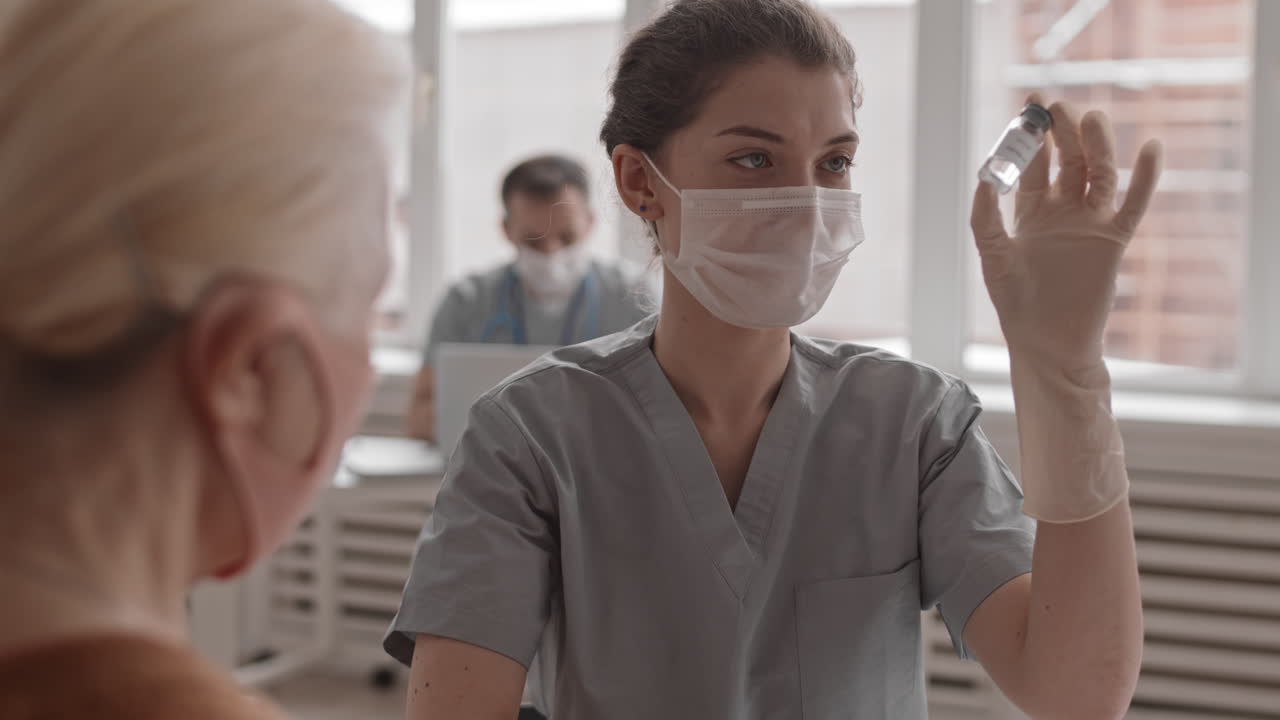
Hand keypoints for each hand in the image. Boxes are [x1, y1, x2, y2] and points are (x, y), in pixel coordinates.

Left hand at [971, 95, 1163, 373]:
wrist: (1046, 341)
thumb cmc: (1016, 303)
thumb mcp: (993, 255)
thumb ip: (986, 217)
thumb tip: (984, 176)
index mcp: (1031, 212)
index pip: (1034, 164)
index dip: (1031, 136)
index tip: (1029, 105)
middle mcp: (1063, 212)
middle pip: (1068, 160)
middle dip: (1063, 132)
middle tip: (1056, 105)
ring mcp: (1090, 223)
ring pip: (1098, 173)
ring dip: (1097, 145)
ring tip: (1091, 118)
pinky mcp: (1113, 239)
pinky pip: (1134, 203)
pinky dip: (1145, 176)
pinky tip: (1150, 147)